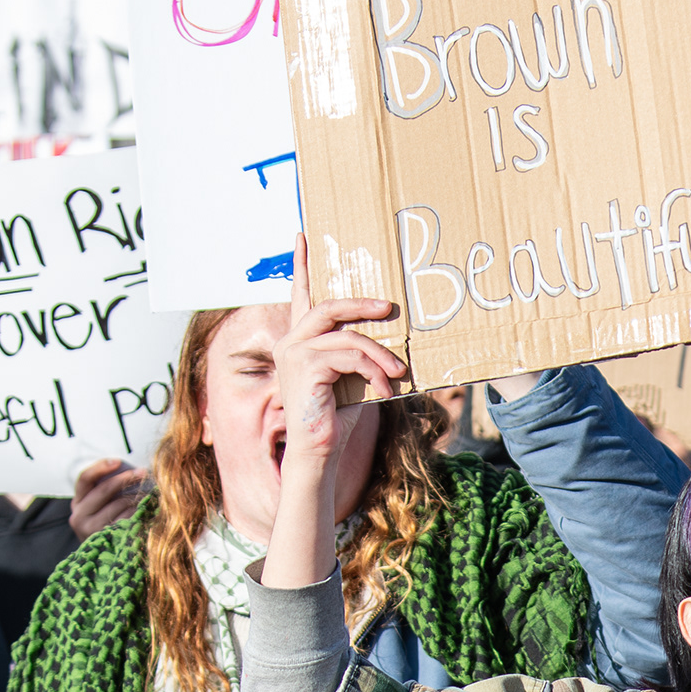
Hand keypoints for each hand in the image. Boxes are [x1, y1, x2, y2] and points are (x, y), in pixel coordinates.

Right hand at [69, 458, 145, 538]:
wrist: (103, 563)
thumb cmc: (106, 527)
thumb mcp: (98, 509)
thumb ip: (105, 492)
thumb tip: (129, 471)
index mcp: (77, 504)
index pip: (85, 479)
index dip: (101, 467)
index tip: (117, 461)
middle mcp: (79, 516)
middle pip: (104, 489)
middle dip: (126, 478)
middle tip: (143, 472)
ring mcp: (91, 530)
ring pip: (119, 504)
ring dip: (136, 496)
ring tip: (149, 492)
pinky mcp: (106, 539)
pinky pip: (127, 519)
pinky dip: (139, 512)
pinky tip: (147, 509)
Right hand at [275, 235, 407, 492]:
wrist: (319, 454)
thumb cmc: (337, 420)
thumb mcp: (353, 379)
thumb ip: (359, 355)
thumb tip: (392, 342)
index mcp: (299, 342)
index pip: (300, 297)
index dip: (301, 266)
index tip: (303, 237)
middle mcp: (291, 343)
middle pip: (329, 307)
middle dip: (362, 305)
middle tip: (389, 308)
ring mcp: (293, 353)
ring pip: (347, 337)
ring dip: (379, 354)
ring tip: (399, 371)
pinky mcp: (305, 367)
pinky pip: (349, 356)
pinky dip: (373, 371)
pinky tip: (385, 389)